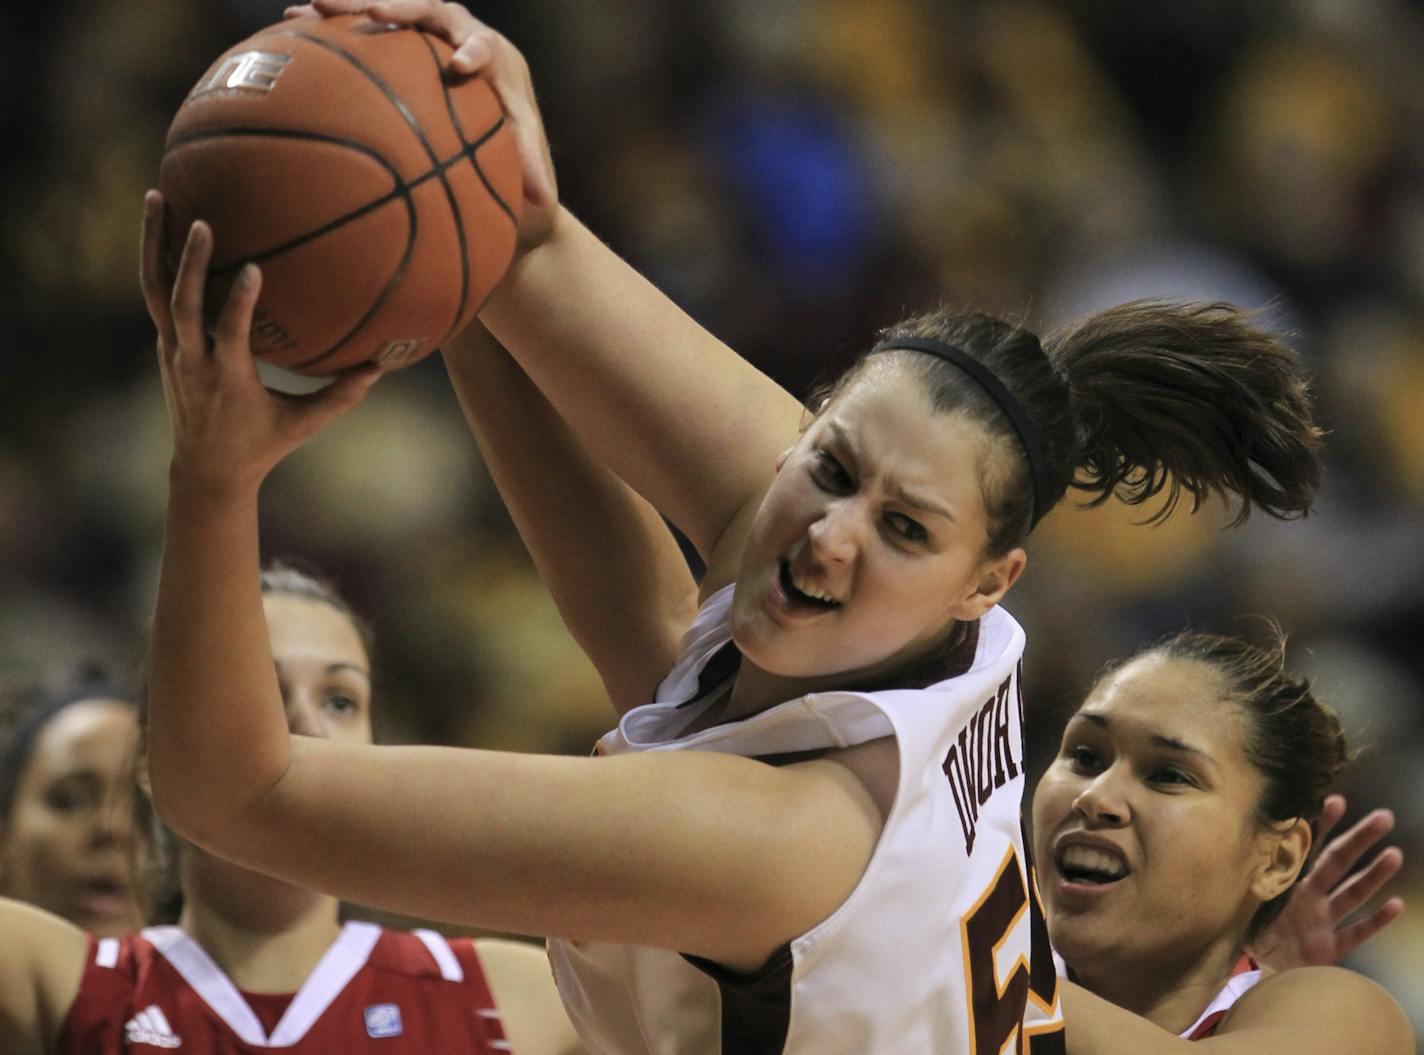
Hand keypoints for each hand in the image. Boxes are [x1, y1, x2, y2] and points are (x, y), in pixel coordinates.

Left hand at [140, 190, 381, 495]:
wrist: (205, 470)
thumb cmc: (262, 445)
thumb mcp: (303, 425)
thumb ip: (340, 396)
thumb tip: (382, 366)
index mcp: (226, 380)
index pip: (228, 334)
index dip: (239, 302)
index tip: (254, 266)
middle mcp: (191, 361)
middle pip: (179, 304)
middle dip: (190, 262)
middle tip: (203, 221)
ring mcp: (172, 351)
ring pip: (154, 289)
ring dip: (153, 243)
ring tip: (156, 195)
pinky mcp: (165, 344)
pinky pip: (156, 293)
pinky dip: (158, 257)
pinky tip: (164, 224)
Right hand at [285, 0, 557, 249]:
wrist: (496, 150)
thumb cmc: (515, 159)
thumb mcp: (526, 168)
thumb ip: (532, 173)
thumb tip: (545, 200)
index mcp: (495, 60)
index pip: (484, 46)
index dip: (473, 51)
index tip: (461, 65)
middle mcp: (460, 37)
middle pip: (428, 10)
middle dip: (397, 8)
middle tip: (371, 11)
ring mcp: (425, 38)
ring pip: (388, 10)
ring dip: (352, 5)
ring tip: (312, 5)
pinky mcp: (399, 47)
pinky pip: (364, 28)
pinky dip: (333, 24)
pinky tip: (293, 23)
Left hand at [1249, 794, 1404, 970]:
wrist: (1242, 967)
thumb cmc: (1240, 925)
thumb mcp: (1240, 891)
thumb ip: (1247, 867)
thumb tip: (1237, 827)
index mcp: (1284, 878)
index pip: (1304, 844)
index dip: (1320, 823)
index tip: (1335, 799)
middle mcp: (1307, 895)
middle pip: (1338, 862)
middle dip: (1360, 839)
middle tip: (1384, 818)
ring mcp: (1321, 920)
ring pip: (1352, 893)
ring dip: (1373, 875)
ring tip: (1394, 854)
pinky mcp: (1328, 948)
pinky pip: (1355, 932)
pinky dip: (1376, 920)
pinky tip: (1395, 905)